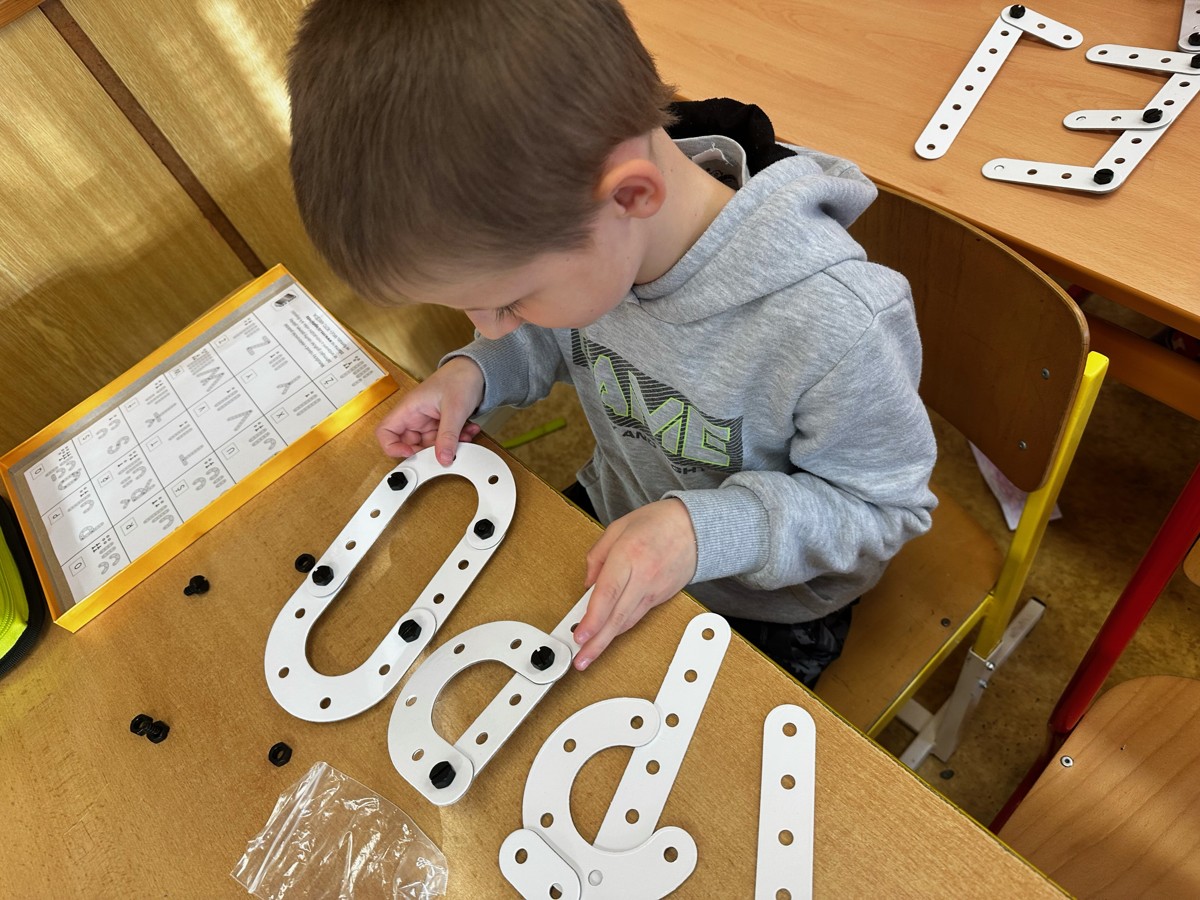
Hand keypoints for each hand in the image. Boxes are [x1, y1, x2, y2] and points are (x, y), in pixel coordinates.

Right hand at [376, 357, 484, 464]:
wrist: (477, 371)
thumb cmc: (459, 377)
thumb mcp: (454, 409)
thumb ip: (448, 436)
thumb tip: (444, 458)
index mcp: (409, 408)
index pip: (385, 432)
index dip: (392, 447)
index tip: (409, 454)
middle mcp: (415, 416)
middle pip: (410, 444)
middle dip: (430, 451)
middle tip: (444, 450)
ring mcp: (427, 421)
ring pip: (431, 444)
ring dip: (449, 444)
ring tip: (464, 435)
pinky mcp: (440, 423)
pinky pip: (444, 439)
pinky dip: (457, 439)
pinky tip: (468, 430)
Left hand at [572, 498, 697, 669]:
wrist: (697, 528)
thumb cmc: (659, 522)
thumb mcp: (619, 527)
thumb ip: (598, 555)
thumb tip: (588, 583)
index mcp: (629, 554)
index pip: (607, 593)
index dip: (592, 619)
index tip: (580, 636)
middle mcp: (643, 576)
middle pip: (617, 617)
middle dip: (597, 643)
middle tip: (582, 660)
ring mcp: (655, 590)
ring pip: (628, 622)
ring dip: (608, 640)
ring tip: (590, 654)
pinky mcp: (661, 598)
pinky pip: (638, 616)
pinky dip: (622, 627)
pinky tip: (608, 634)